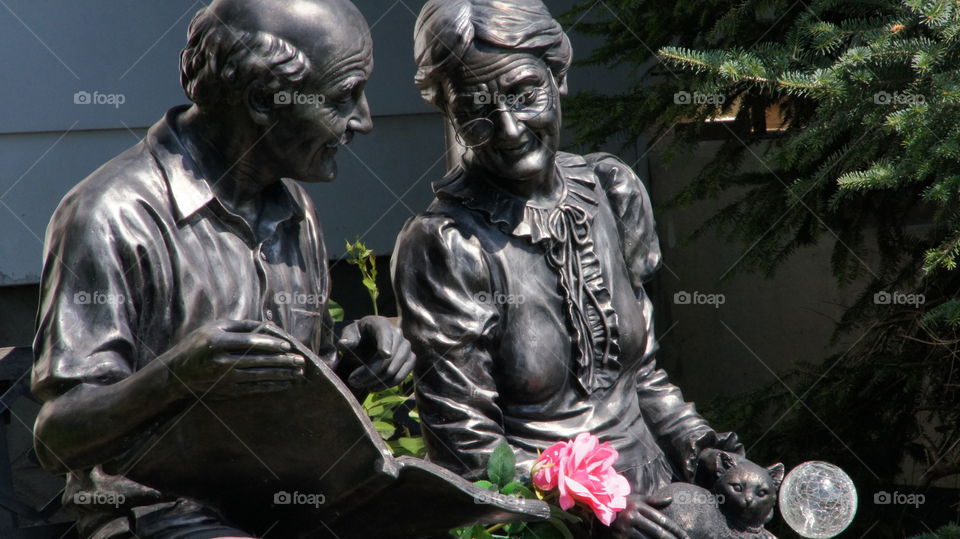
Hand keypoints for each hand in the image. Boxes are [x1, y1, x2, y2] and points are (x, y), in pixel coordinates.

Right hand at [162, 319, 305, 399]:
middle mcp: (222, 361)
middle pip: (259, 361)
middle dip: (283, 361)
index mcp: (218, 342)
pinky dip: (271, 386)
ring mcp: (225, 379)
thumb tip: (268, 325)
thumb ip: (241, 325)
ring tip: (298, 372)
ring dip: (281, 375)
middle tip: (300, 360)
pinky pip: (254, 388)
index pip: (251, 342)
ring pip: (259, 376)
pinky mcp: (227, 391)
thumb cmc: (197, 345)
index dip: (272, 344)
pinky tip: (284, 384)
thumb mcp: (214, 328)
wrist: (176, 375)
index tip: (288, 345)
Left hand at [337, 316, 414, 389]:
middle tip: (353, 381)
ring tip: (362, 386)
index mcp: (381, 324)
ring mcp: (406, 347)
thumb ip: (346, 340)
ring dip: (377, 381)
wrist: (367, 342)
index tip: (384, 355)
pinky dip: (388, 385)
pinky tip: (374, 387)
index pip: (385, 334)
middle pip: (389, 357)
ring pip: (395, 369)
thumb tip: (343, 344)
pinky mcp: (410, 359)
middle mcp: (398, 333)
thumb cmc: (357, 337)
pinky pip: (402, 376)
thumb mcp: (349, 336)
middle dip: (371, 372)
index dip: (386, 344)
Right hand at [605, 495, 688, 538]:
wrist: (595, 513)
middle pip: (658, 532)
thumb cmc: (619, 506)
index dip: (676, 530)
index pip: (662, 520)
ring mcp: (625, 529)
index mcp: (638, 506)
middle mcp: (632, 517)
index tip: (687, 537)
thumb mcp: (634, 500)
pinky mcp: (620, 538)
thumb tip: (671, 500)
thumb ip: (653, 501)